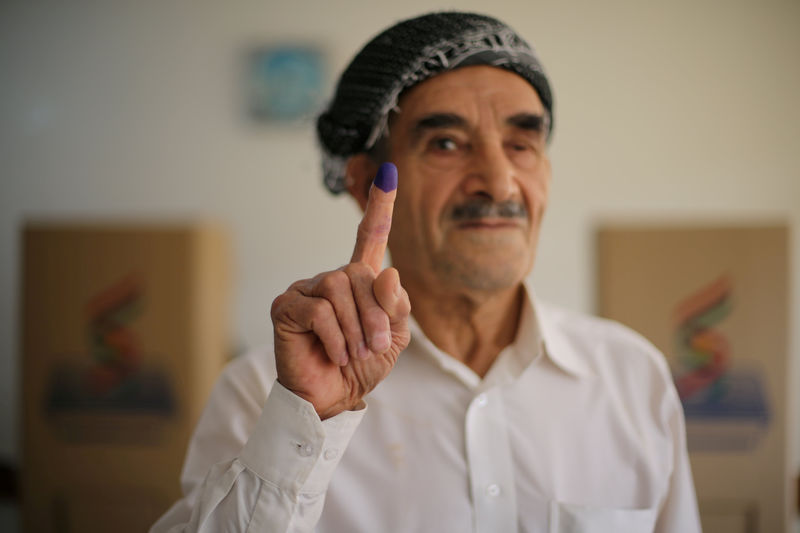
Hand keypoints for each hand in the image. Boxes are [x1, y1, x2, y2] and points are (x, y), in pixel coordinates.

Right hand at [270, 163, 410, 419]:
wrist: (331, 397)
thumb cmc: (361, 366)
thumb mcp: (393, 338)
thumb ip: (396, 306)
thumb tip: (387, 273)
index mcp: (360, 282)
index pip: (370, 236)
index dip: (380, 204)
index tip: (389, 172)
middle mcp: (331, 278)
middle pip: (359, 273)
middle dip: (374, 314)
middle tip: (373, 347)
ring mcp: (306, 289)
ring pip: (338, 287)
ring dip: (355, 327)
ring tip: (353, 353)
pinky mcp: (285, 306)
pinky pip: (318, 309)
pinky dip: (335, 336)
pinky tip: (333, 353)